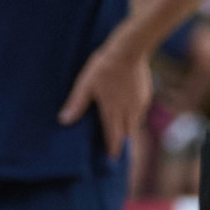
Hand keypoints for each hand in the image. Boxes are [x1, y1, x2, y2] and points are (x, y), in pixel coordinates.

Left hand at [58, 40, 151, 155]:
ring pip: (134, 123)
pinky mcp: (146, 93)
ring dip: (127, 131)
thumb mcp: (85, 85)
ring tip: (120, 136)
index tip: (111, 162)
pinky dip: (133, 118)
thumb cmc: (104, 67)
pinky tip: (127, 115)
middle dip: (122, 145)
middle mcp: (129, 110)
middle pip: (127, 134)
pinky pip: (139, 112)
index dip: (113, 150)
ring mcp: (139, 102)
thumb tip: (64, 121)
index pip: (114, 137)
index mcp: (113, 111)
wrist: (130, 48)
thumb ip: (76, 104)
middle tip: (116, 154)